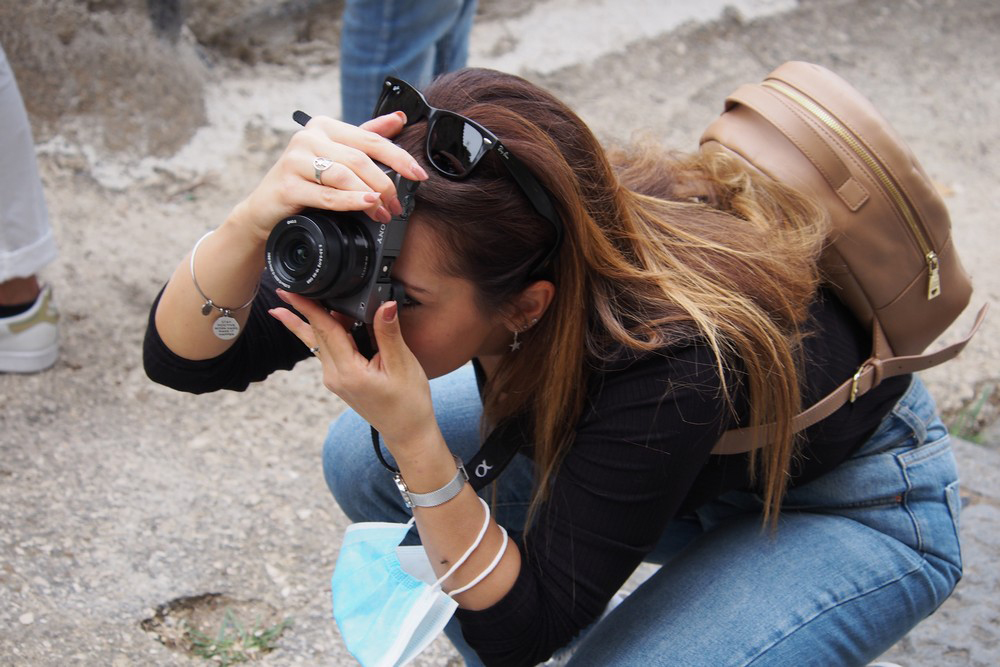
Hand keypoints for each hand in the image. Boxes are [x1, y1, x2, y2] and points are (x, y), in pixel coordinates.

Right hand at [231, 112, 428, 242]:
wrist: (267, 210)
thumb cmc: (306, 182)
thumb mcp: (338, 157)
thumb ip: (367, 137)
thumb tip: (399, 118)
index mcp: (324, 126)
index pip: (371, 138)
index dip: (399, 158)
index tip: (419, 175)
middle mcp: (308, 137)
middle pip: (360, 159)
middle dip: (386, 184)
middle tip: (397, 205)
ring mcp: (295, 160)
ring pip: (345, 176)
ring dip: (370, 197)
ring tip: (383, 212)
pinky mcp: (287, 184)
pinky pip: (327, 195)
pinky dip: (351, 202)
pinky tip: (367, 205)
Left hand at [269, 290, 439, 456]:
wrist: (407, 431)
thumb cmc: (408, 402)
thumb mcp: (402, 365)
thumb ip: (389, 333)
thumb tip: (385, 304)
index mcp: (349, 371)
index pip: (324, 330)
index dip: (307, 308)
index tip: (291, 293)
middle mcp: (334, 376)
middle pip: (316, 334)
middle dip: (305, 310)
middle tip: (291, 287)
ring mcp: (334, 379)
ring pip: (317, 343)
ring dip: (307, 322)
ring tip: (283, 307)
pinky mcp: (339, 380)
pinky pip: (325, 351)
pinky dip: (321, 334)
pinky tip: (315, 325)